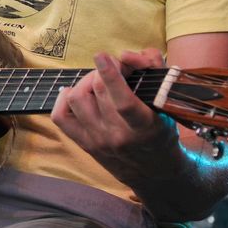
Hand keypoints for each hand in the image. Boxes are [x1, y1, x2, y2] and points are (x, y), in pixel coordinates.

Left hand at [50, 49, 179, 183]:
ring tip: (98, 81)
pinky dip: (64, 98)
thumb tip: (125, 56)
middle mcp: (119, 136)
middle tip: (115, 66)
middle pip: (99, 90)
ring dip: (86, 81)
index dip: (111, 76)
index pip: (123, 101)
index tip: (102, 55)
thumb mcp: (167, 98)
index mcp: (145, 126)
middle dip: (104, 69)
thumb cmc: (161, 127)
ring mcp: (98, 141)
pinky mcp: (84, 144)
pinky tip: (77, 93)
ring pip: (78, 99)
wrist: (152, 171)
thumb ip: (153, 67)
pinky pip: (61, 116)